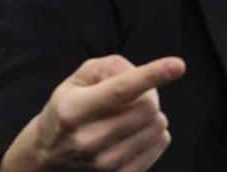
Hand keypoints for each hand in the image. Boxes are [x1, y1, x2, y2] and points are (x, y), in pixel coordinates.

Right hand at [0, 55, 185, 171]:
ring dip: (152, 115)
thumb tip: (138, 72)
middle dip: (149, 94)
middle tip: (135, 96)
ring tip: (130, 116)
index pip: (121, 90)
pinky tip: (134, 133)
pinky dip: (154, 133)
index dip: (152, 75)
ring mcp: (104, 164)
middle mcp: (88, 140)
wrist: (49, 157)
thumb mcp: (76, 81)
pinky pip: (160, 143)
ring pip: (158, 126)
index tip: (178, 65)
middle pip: (148, 106)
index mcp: (74, 111)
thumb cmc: (68, 110)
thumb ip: (108, 66)